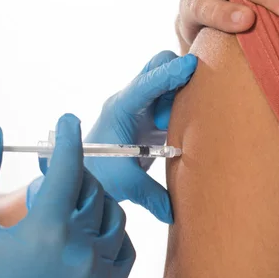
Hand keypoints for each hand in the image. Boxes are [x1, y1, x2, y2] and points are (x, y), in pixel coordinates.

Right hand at [0, 114, 134, 277]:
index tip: (67, 122)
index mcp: (45, 230)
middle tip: (55, 174)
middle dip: (74, 173)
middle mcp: (79, 251)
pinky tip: (89, 231)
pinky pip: (125, 249)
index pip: (67, 168)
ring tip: (69, 204)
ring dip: (94, 201)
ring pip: (114, 217)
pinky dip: (112, 233)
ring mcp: (97, 275)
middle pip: (92, 190)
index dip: (67, 139)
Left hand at [30, 51, 196, 223]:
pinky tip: (181, 127)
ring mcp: (142, 105)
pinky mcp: (150, 115)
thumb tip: (171, 212)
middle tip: (183, 107)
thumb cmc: (97, 173)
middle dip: (177, 74)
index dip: (169, 73)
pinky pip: (171, 98)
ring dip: (180, 94)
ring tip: (171, 128)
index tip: (192, 65)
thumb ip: (149, 195)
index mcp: (121, 108)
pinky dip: (182, 104)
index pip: (146, 83)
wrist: (86, 174)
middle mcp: (132, 100)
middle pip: (157, 66)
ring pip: (167, 80)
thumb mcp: (124, 183)